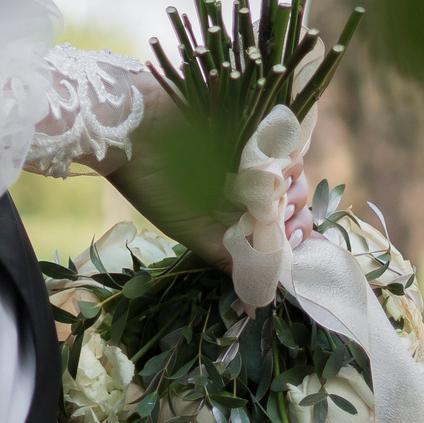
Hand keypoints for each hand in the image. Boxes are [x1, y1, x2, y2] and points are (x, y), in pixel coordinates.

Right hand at [107, 74, 313, 268]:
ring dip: (294, 176)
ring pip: (292, 163)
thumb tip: (254, 306)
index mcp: (234, 207)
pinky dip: (286, 144)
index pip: (280, 222)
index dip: (294, 230)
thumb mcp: (193, 231)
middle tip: (282, 210)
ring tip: (277, 183)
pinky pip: (281, 129)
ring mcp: (249, 146)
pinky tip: (276, 158)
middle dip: (296, 205)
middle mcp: (245, 178)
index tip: (291, 235)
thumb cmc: (153, 186)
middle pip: (292, 193)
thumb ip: (229, 260)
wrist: (127, 133)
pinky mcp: (247, 116)